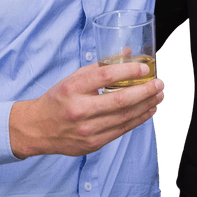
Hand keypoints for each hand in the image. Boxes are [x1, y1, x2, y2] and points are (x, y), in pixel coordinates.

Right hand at [8, 62, 164, 158]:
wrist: (36, 129)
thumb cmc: (58, 99)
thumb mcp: (74, 78)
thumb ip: (101, 67)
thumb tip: (128, 53)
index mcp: (72, 88)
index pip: (106, 77)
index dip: (129, 71)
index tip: (145, 68)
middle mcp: (79, 109)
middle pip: (120, 100)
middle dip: (145, 91)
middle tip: (159, 83)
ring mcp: (86, 129)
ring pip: (124, 117)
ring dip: (146, 105)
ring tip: (159, 95)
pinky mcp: (92, 143)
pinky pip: (121, 130)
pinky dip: (138, 119)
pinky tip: (149, 110)